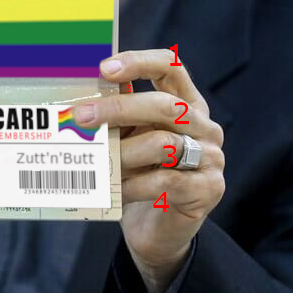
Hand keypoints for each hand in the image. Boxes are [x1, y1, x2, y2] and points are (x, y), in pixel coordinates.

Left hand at [73, 49, 225, 292]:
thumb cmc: (142, 175)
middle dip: (120, 108)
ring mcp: (210, 157)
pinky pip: (165, 181)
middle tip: (81, 116)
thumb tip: (89, 87)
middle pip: (166, 105)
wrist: (158, 230)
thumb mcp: (131, 138)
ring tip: (96, 160)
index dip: (139, 62)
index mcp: (188, 102)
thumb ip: (121, 113)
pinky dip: (133, 184)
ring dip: (123, 152)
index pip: (171, 66)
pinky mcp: (208, 189)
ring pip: (163, 143)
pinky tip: (114, 187)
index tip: (104, 68)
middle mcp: (204, 125)